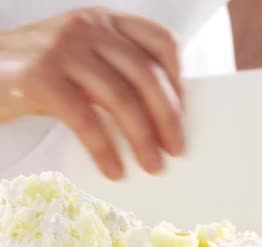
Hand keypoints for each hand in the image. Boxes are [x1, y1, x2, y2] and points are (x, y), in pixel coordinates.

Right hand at [0, 7, 184, 178]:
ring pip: (121, 97)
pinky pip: (86, 119)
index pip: (160, 41)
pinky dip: (105, 149)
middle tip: (176, 149)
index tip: (184, 112)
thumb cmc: (35, 73)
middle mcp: (87, 27)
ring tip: (152, 164)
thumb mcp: (81, 60)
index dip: (178, 79)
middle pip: (146, 74)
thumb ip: (115, 72)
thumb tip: (162, 118)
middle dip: (168, 117)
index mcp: (104, 20)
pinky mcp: (38, 76)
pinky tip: (114, 169)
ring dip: (142, 138)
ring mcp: (61, 48)